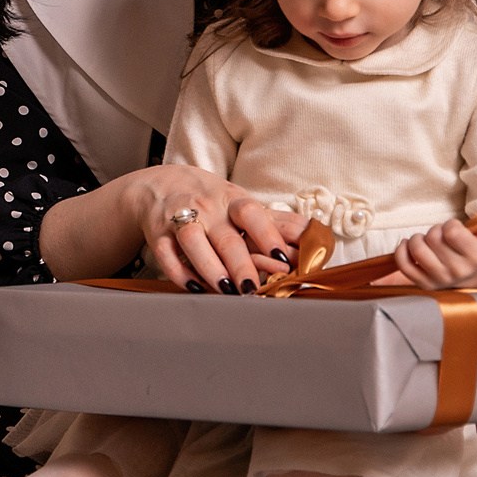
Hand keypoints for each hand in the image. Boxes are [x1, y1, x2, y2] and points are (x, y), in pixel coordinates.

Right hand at [135, 165, 305, 293]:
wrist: (159, 186)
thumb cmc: (210, 200)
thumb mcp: (242, 205)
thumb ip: (278, 223)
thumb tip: (318, 235)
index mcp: (232, 201)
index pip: (252, 213)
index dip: (268, 235)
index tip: (283, 258)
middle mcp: (206, 208)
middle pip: (225, 235)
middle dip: (240, 263)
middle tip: (253, 289)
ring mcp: (179, 219)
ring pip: (192, 241)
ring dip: (209, 266)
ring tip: (226, 291)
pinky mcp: (157, 234)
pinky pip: (165, 253)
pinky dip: (179, 272)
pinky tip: (195, 288)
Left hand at [388, 207, 476, 291]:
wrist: (472, 279)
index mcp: (475, 257)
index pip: (450, 230)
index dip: (449, 225)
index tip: (454, 230)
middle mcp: (457, 271)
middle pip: (432, 238)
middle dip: (435, 231)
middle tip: (442, 237)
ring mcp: (438, 280)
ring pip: (416, 249)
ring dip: (417, 239)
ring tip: (428, 242)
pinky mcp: (423, 285)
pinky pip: (403, 264)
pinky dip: (402, 250)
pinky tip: (410, 246)